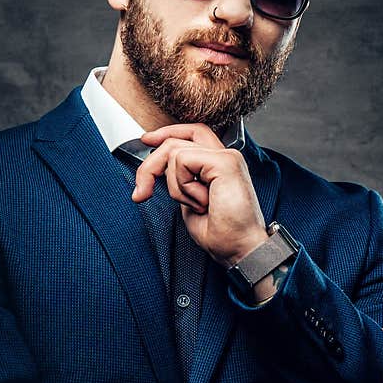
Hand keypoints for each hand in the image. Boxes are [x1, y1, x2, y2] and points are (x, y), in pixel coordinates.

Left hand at [134, 123, 268, 267]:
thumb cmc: (221, 234)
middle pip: (175, 140)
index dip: (166, 133)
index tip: (146, 140)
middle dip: (149, 166)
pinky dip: (184, 186)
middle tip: (142, 192)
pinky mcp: (225, 162)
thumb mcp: (189, 203)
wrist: (239, 249)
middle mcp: (224, 156)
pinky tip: (203, 202)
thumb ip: (180, 181)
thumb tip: (157, 171)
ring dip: (175, 187)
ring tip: (198, 205)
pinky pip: (182, 161)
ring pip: (174, 152)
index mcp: (218, 163)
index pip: (191, 133)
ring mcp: (226, 157)